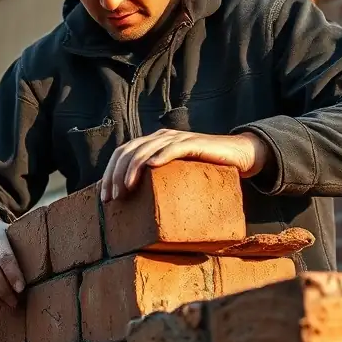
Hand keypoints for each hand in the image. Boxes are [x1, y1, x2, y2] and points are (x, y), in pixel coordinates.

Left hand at [100, 129, 269, 201]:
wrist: (237, 155)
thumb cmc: (205, 169)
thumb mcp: (175, 176)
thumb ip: (156, 182)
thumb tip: (132, 204)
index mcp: (153, 143)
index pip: (122, 153)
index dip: (109, 173)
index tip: (104, 197)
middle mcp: (161, 137)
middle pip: (128, 151)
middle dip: (115, 175)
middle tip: (112, 198)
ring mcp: (177, 138)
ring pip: (146, 149)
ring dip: (132, 169)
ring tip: (125, 189)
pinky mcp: (194, 143)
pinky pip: (174, 148)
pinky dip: (161, 156)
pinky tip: (152, 167)